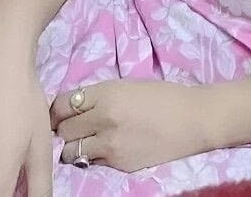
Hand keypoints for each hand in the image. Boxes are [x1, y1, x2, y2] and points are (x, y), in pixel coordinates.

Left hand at [50, 79, 219, 173]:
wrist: (192, 120)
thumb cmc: (163, 96)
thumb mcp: (127, 85)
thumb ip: (100, 96)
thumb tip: (75, 108)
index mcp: (106, 93)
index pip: (63, 104)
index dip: (58, 110)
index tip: (61, 113)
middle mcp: (103, 119)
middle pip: (63, 130)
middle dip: (64, 129)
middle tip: (73, 128)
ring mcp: (109, 145)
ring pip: (71, 152)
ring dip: (74, 147)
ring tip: (86, 142)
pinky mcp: (118, 164)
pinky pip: (92, 163)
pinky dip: (93, 157)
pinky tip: (105, 149)